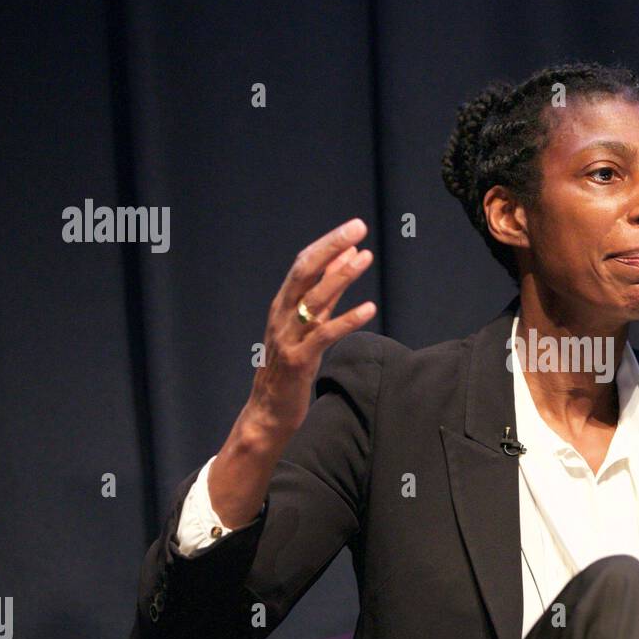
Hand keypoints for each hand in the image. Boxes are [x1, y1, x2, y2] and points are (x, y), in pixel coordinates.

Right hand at [246, 218, 376, 439]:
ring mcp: (288, 337)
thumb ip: (328, 292)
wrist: (268, 412)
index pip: (303, 264)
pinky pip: (324, 335)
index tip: (354, 226)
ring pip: (314, 299)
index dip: (328, 243)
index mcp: (283, 304)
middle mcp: (282, 315)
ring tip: (365, 257)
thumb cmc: (292, 366)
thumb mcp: (310, 324)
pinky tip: (369, 308)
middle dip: (331, 247)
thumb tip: (349, 255)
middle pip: (304, 272)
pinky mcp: (298, 361)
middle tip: (358, 227)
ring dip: (341, 276)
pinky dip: (347, 319)